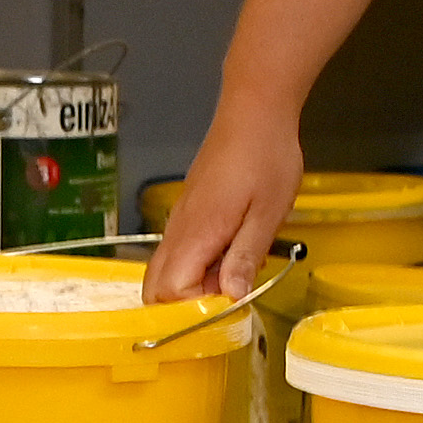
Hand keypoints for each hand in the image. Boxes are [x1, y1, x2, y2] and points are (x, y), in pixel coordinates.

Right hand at [147, 97, 302, 299]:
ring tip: (233, 280)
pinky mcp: (189, 214)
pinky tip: (230, 259)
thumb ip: (245, 257)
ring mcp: (180, 221)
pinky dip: (196, 268)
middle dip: (184, 307)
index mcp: (197, 232)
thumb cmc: (265, 157)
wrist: (255, 112)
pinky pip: (179, 254)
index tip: (228, 308)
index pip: (170, 291)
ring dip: (193, 288)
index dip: (195, 310)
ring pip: (165, 272)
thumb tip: (232, 296)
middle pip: (155, 287)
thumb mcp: (267, 213)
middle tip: (227, 302)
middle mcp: (179, 229)